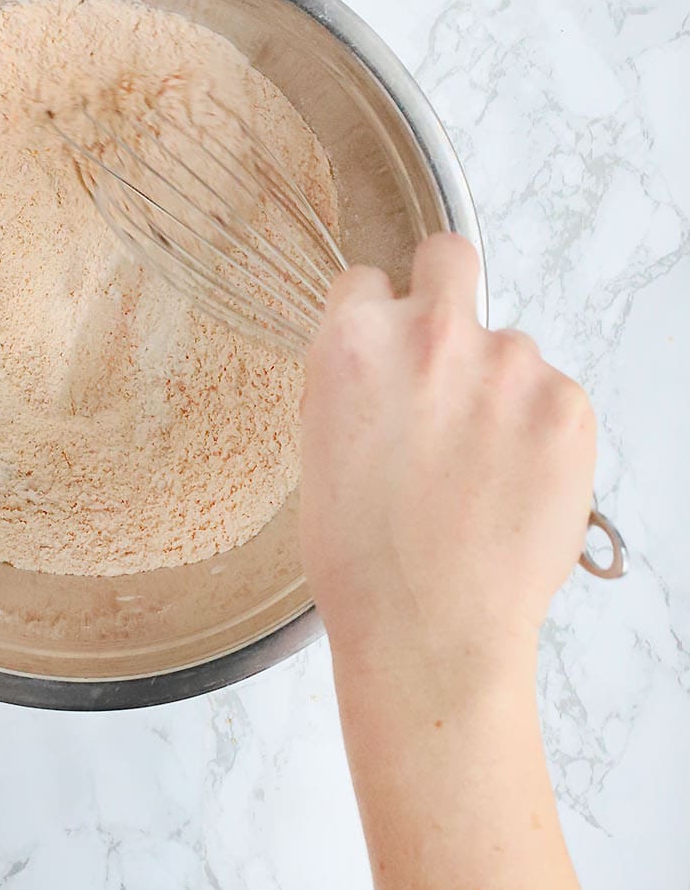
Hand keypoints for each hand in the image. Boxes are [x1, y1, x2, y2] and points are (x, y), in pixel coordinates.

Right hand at [300, 233, 594, 678]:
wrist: (430, 631)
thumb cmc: (362, 563)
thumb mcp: (320, 453)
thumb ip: (355, 384)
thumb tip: (383, 362)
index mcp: (354, 344)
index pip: (366, 281)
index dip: (375, 320)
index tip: (386, 354)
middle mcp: (433, 334)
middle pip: (450, 258)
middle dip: (445, 291)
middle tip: (448, 359)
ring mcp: (510, 364)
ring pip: (509, 348)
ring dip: (498, 390)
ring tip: (480, 472)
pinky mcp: (569, 404)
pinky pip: (554, 396)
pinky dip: (539, 433)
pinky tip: (513, 487)